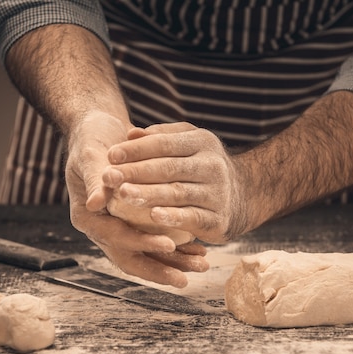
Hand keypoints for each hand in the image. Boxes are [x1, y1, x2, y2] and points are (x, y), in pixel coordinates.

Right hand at [65, 112, 208, 287]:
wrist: (99, 131)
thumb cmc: (92, 140)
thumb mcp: (89, 155)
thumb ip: (94, 179)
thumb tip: (95, 204)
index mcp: (86, 217)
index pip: (115, 238)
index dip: (141, 242)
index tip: (169, 244)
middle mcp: (101, 228)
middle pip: (131, 257)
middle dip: (160, 268)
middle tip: (187, 277)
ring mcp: (119, 227)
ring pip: (146, 255)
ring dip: (173, 262)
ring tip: (201, 265)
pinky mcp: (134, 223)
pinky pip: (155, 242)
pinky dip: (176, 248)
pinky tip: (198, 250)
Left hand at [102, 122, 247, 243]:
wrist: (243, 196)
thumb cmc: (201, 166)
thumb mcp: (187, 143)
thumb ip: (160, 138)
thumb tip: (130, 134)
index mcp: (202, 142)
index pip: (165, 143)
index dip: (137, 149)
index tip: (111, 155)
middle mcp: (212, 165)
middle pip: (169, 168)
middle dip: (136, 172)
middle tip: (109, 177)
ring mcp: (217, 193)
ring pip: (178, 193)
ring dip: (148, 194)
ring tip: (122, 194)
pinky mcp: (218, 219)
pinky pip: (192, 217)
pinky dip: (173, 217)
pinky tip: (153, 216)